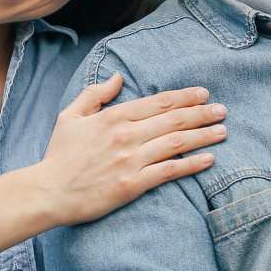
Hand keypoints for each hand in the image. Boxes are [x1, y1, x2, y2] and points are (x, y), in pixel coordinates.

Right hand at [30, 72, 226, 225]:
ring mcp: (131, 160)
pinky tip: (208, 159)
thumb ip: (95, 95)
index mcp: (113, 117)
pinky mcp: (133, 184)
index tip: (203, 94)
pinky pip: (169, 171)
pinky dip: (191, 164)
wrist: (49, 192)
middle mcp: (126, 135)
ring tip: (222, 130)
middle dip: (201, 113)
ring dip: (203, 135)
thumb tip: (117, 78)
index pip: (157, 103)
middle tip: (221, 110)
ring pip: (176, 143)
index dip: (184, 97)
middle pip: (173, 120)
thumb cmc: (58, 156)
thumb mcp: (70, 117)